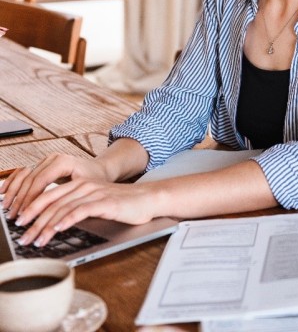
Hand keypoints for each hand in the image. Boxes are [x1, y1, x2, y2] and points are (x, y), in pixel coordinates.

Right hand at [0, 153, 107, 220]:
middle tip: (14, 216)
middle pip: (30, 179)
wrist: (99, 170)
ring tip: (6, 208)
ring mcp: (46, 160)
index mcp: (63, 161)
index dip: (30, 198)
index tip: (24, 213)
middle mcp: (53, 158)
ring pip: (24, 175)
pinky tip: (3, 192)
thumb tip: (52, 216)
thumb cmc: (95, 180)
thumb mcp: (86, 189)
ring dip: (13, 192)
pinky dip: (13, 182)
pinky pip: (23, 172)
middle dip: (20, 199)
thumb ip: (69, 199)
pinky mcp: (42, 164)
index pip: (41, 180)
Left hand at [11, 178, 155, 247]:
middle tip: (22, 237)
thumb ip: (77, 208)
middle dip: (33, 221)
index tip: (20, 224)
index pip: (49, 195)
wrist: (149, 198)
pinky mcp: (106, 202)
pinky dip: (66, 220)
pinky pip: (81, 210)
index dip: (32, 209)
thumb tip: (54, 225)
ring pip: (63, 208)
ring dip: (46, 226)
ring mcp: (95, 193)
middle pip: (52, 202)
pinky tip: (57, 229)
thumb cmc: (124, 204)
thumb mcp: (97, 204)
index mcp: (81, 184)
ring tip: (36, 240)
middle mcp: (85, 186)